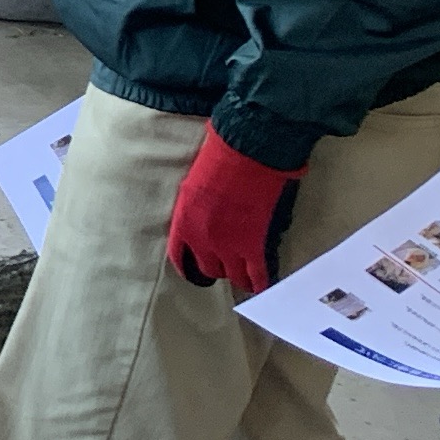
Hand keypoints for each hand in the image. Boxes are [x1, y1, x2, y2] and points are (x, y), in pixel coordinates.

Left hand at [165, 129, 307, 294]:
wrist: (246, 154)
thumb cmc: (218, 159)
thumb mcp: (192, 186)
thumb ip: (194, 209)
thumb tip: (201, 216)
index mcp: (183, 223)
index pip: (179, 255)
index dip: (187, 265)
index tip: (193, 269)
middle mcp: (202, 239)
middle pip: (208, 267)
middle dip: (216, 267)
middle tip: (225, 266)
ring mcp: (229, 245)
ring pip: (232, 275)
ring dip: (237, 277)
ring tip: (243, 278)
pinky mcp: (253, 245)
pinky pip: (256, 273)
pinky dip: (259, 281)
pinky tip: (260, 286)